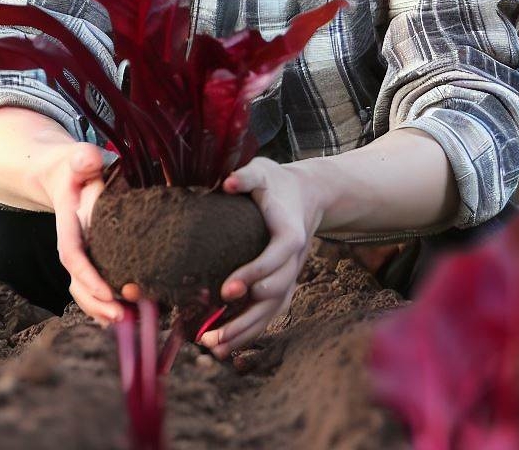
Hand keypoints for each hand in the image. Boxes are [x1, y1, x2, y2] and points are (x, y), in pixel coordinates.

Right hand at [42, 143, 124, 326]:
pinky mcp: (91, 258)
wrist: (63, 175)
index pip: (73, 253)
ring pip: (83, 289)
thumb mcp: (78, 158)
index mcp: (68, 222)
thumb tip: (88, 157)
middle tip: (122, 317)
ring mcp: (80, 253)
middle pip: (76, 280)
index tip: (108, 293)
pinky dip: (107, 304)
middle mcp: (72, 242)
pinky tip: (129, 315)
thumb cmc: (76, 167)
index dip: (87, 275)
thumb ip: (82, 158)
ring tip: (128, 323)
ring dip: (101, 309)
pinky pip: (93, 286)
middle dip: (95, 303)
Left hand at [198, 157, 323, 359]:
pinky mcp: (283, 284)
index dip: (253, 275)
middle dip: (244, 317)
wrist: (306, 195)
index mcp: (290, 234)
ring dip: (244, 332)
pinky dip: (249, 331)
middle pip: (274, 295)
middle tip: (212, 331)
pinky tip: (224, 345)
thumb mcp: (262, 171)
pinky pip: (268, 313)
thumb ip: (246, 175)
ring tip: (213, 347)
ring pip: (271, 311)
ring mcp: (290, 276)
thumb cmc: (276, 182)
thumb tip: (227, 182)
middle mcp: (294, 261)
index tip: (226, 289)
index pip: (275, 259)